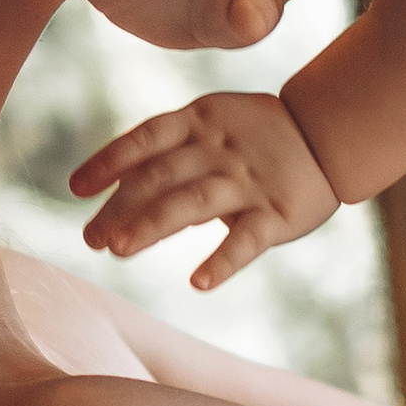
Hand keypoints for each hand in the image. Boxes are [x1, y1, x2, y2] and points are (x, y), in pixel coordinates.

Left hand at [70, 91, 339, 288]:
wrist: (328, 133)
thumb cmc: (257, 135)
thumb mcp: (213, 126)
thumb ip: (170, 155)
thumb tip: (115, 192)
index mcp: (200, 121)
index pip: (146, 137)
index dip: (109, 161)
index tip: (76, 188)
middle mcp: (219, 149)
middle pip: (161, 175)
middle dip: (121, 207)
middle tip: (90, 239)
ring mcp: (248, 181)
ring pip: (193, 203)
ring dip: (153, 225)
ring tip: (119, 250)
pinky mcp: (277, 213)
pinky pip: (247, 240)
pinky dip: (223, 261)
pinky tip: (198, 283)